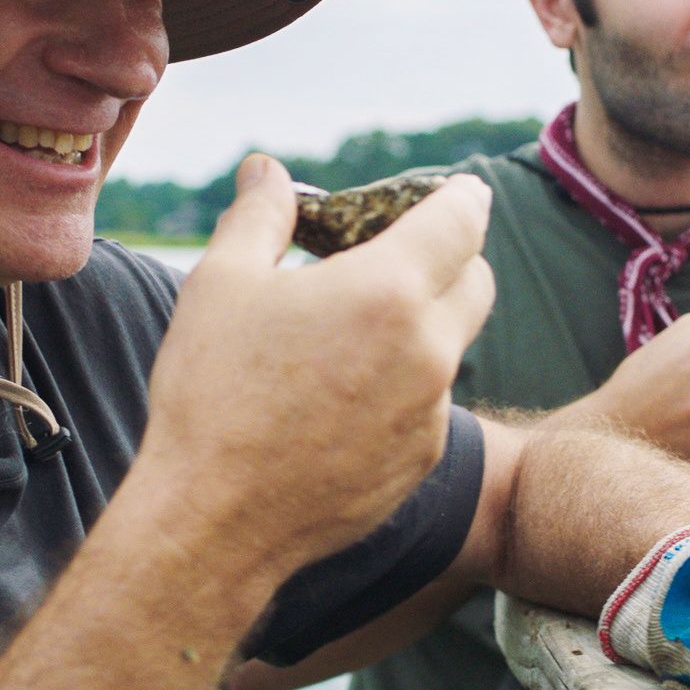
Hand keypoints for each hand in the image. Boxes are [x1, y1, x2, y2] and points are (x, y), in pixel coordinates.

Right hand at [139, 155, 494, 574]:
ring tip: (356, 329)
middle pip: (477, 280)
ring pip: (452, 345)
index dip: (461, 197)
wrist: (214, 521)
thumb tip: (267, 169)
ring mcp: (431, 410)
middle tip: (400, 254)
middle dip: (451, 257)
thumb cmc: (211, 393)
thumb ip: (258, 214)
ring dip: (423, 324)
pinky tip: (345, 393)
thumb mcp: (222, 283)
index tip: (453, 190)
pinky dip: (406, 383)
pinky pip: (431, 402)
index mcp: (387, 291)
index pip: (464, 220)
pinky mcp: (421, 460)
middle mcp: (428, 349)